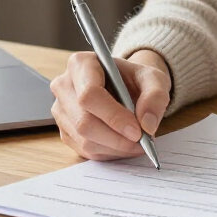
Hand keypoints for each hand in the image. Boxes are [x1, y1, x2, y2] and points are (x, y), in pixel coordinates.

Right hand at [50, 49, 171, 160]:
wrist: (127, 86)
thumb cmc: (136, 79)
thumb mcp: (154, 78)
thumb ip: (155, 96)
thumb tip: (147, 124)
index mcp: (81, 64)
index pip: (90, 95)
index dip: (113, 116)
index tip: (137, 131)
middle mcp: (64, 86)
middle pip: (84, 122)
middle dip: (116, 137)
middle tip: (142, 142)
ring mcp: (61, 110)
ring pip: (84, 140)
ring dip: (114, 147)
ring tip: (138, 144)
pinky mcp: (65, 130)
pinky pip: (84, 150)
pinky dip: (108, 152)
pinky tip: (124, 145)